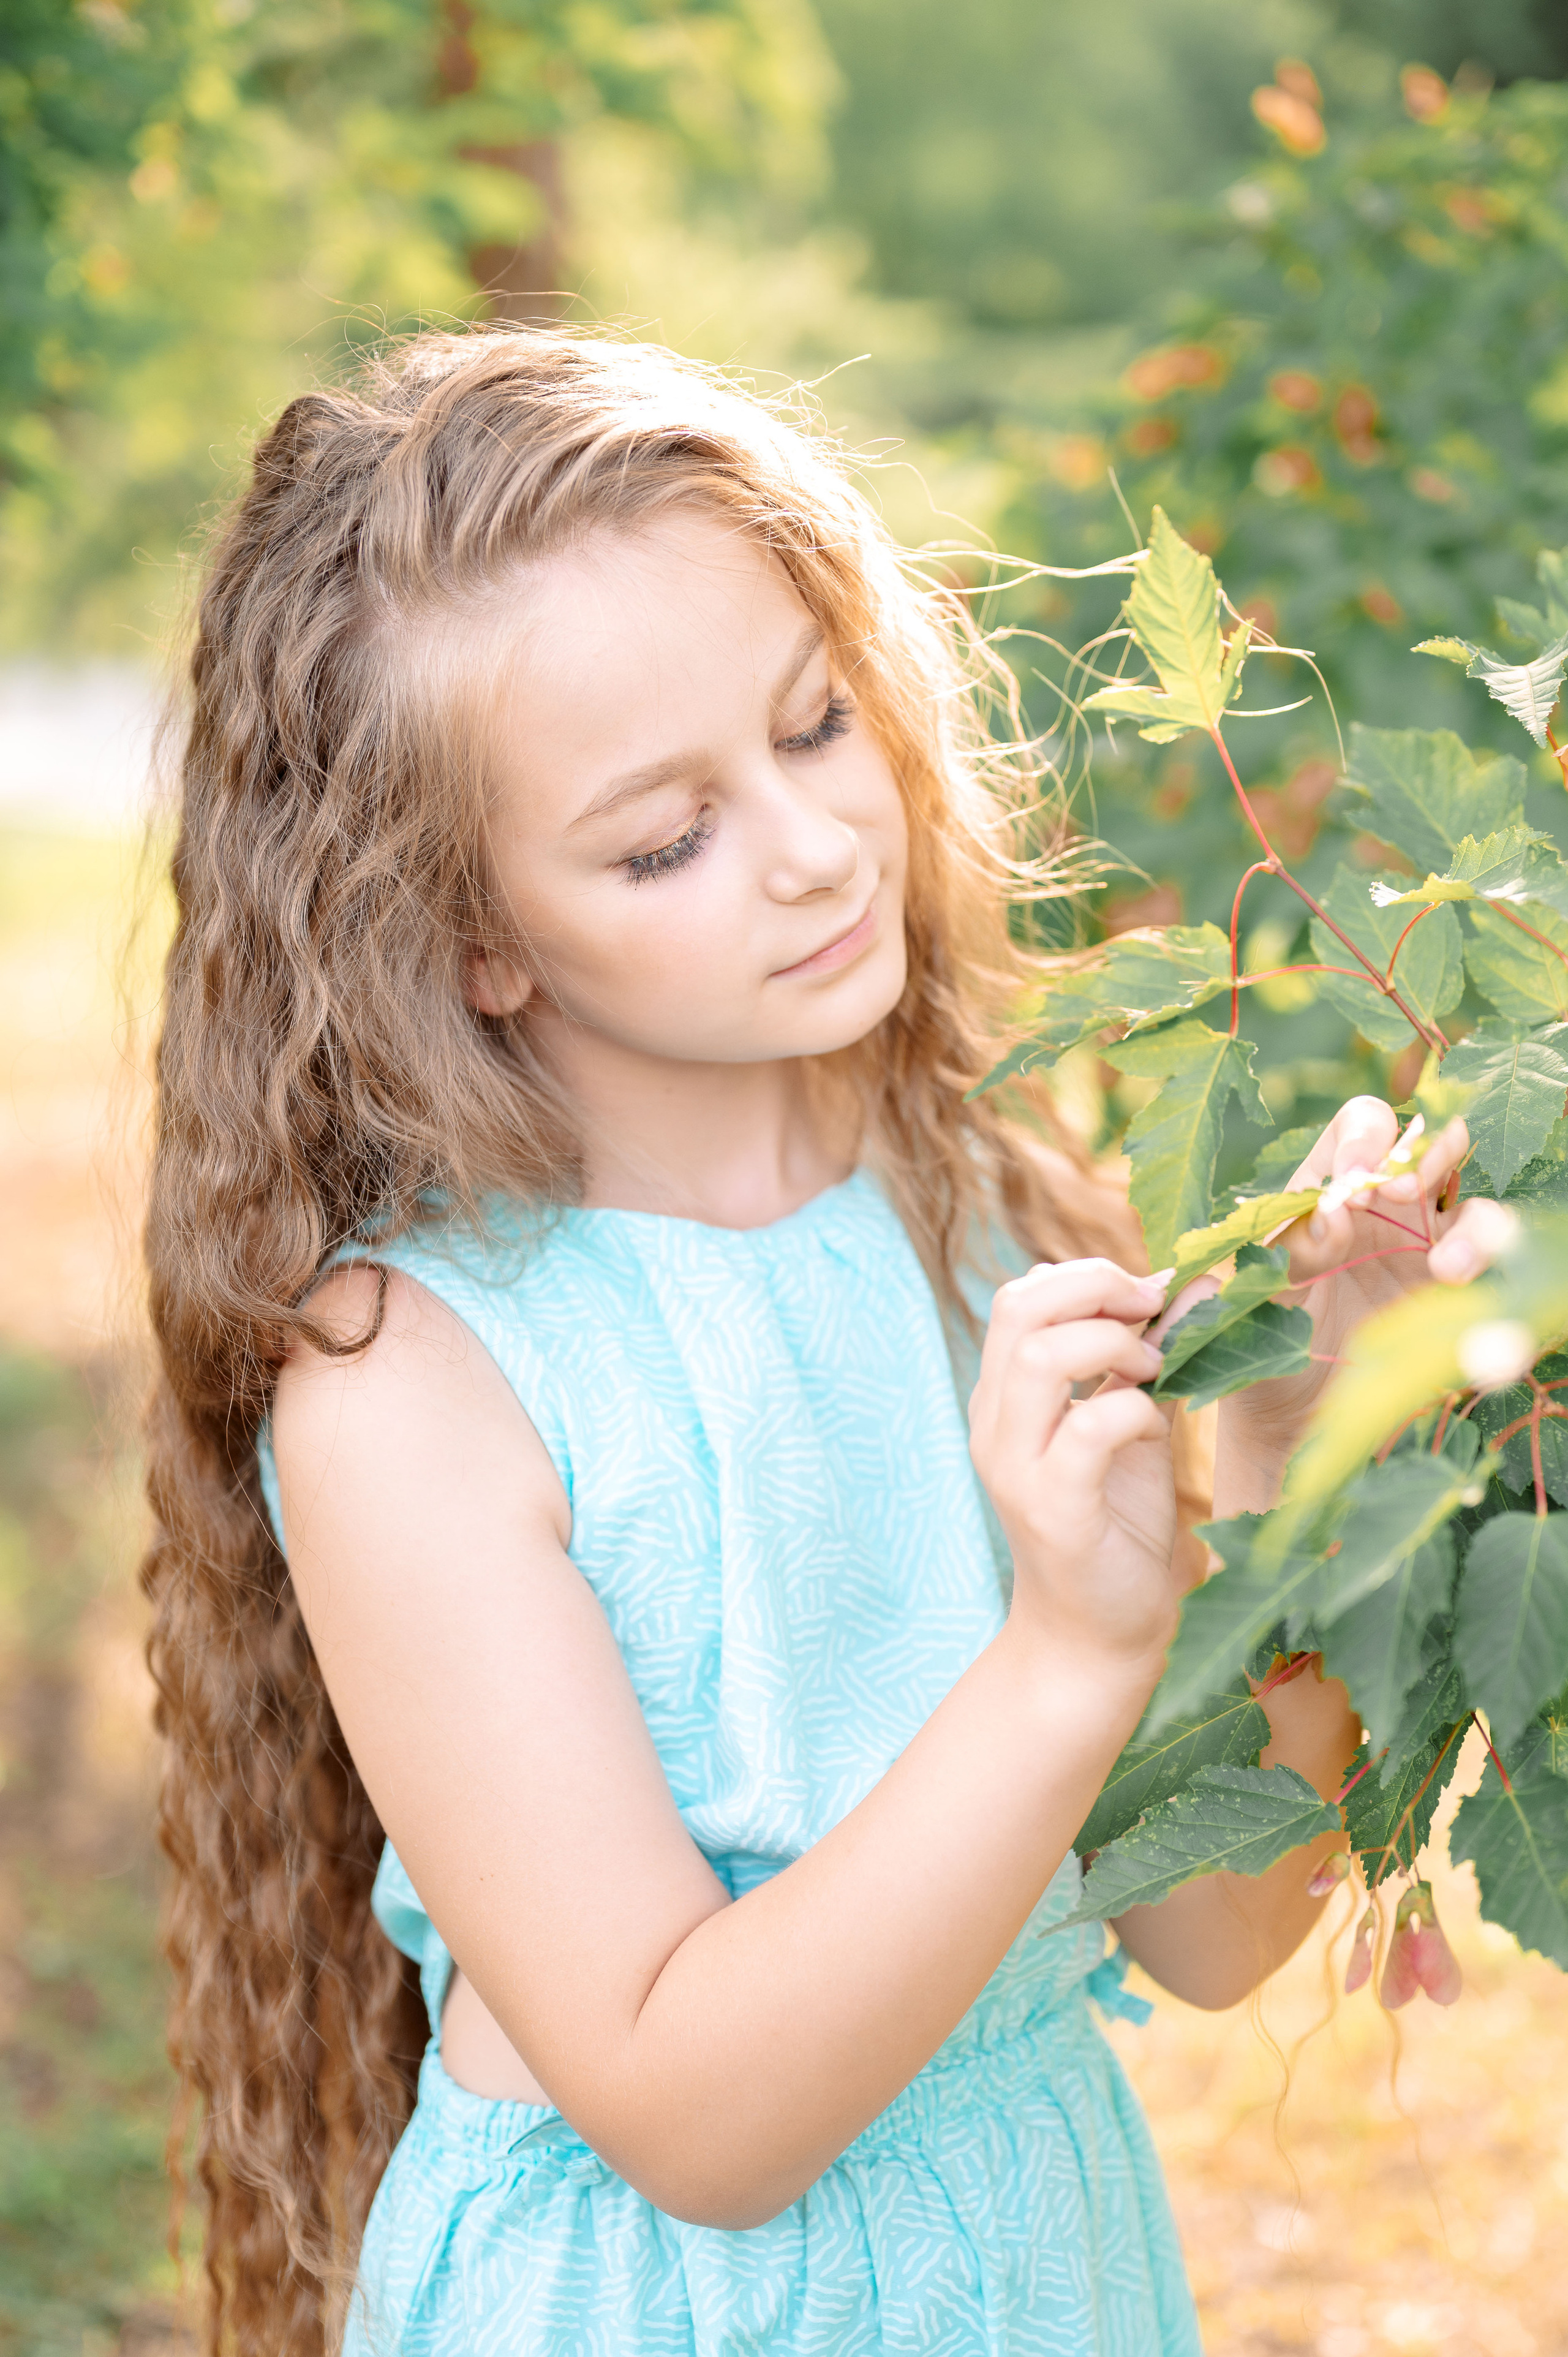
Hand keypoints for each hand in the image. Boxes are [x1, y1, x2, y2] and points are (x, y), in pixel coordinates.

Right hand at [970, 1258, 1184, 1673]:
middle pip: (1019, 1307)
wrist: (1097, 1635)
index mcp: (1005, 1397)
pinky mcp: (1053, 1508)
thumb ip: (1149, 1358)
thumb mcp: (1131, 1425)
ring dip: (1113, 1344)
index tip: (1148, 1296)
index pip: (1019, 1295)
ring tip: (1154, 1370)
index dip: (1086, 1275)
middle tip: (1152, 1313)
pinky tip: (1156, 1427)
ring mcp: (1016, 1467)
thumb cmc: (1116, 1525)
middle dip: (1096, 1287)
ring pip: (1041, 1357)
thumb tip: (1196, 1284)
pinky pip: (1088, 1429)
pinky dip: (1134, 1411)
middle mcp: (995, 1424)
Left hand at [1211, 1096, 1516, 1511]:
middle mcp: (1391, 1208)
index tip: (1356, 1179)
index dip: (1365, 1137)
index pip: (1361, 1128)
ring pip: (1482, 1209)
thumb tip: (1332, 1213)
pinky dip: (1504, 1287)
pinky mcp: (1465, 1299)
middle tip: (1401, 1195)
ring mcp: (1434, 1250)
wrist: (1291, 1417)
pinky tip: (1478, 1325)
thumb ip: (1289, 1250)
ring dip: (1478, 1231)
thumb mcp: (1259, 1295)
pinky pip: (1504, 1277)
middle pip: (1437, 1143)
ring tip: (1444, 1272)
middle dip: (1429, 1157)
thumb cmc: (1265, 1342)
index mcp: (1334, 1189)